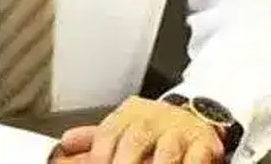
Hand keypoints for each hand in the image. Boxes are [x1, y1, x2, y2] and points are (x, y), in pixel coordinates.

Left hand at [57, 96, 223, 163]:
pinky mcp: (204, 143)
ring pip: (167, 150)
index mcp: (129, 115)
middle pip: (135, 140)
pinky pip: (195, 157)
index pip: (108, 134)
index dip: (99, 156)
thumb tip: (66, 142)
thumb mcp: (124, 125)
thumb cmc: (155, 127)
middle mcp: (154, 120)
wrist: (198, 113)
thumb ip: (95, 137)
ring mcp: (180, 131)